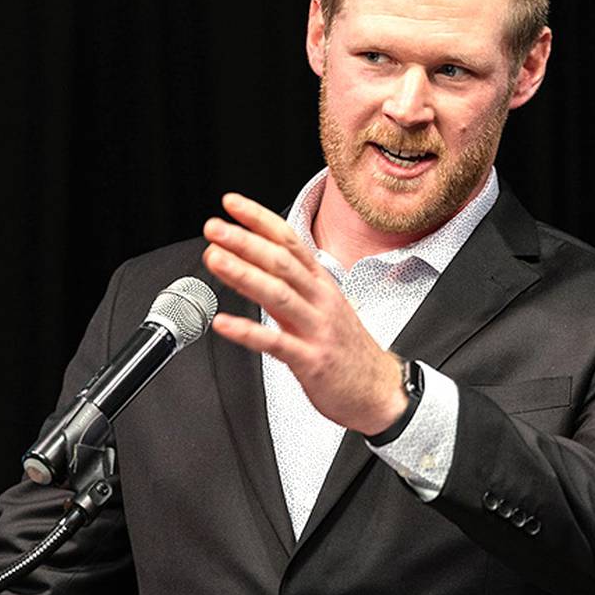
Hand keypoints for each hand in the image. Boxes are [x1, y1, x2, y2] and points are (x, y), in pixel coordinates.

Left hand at [202, 192, 406, 434]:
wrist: (380, 390)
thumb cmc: (347, 348)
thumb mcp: (323, 307)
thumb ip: (290, 286)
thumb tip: (255, 264)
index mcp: (321, 284)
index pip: (289, 242)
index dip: (260, 220)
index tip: (232, 204)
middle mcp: (320, 300)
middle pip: (281, 262)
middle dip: (245, 241)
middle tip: (215, 228)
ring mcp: (316, 329)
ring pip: (278, 294)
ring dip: (243, 274)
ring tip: (215, 259)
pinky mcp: (312, 360)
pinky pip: (275, 343)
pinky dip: (247, 331)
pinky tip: (223, 323)